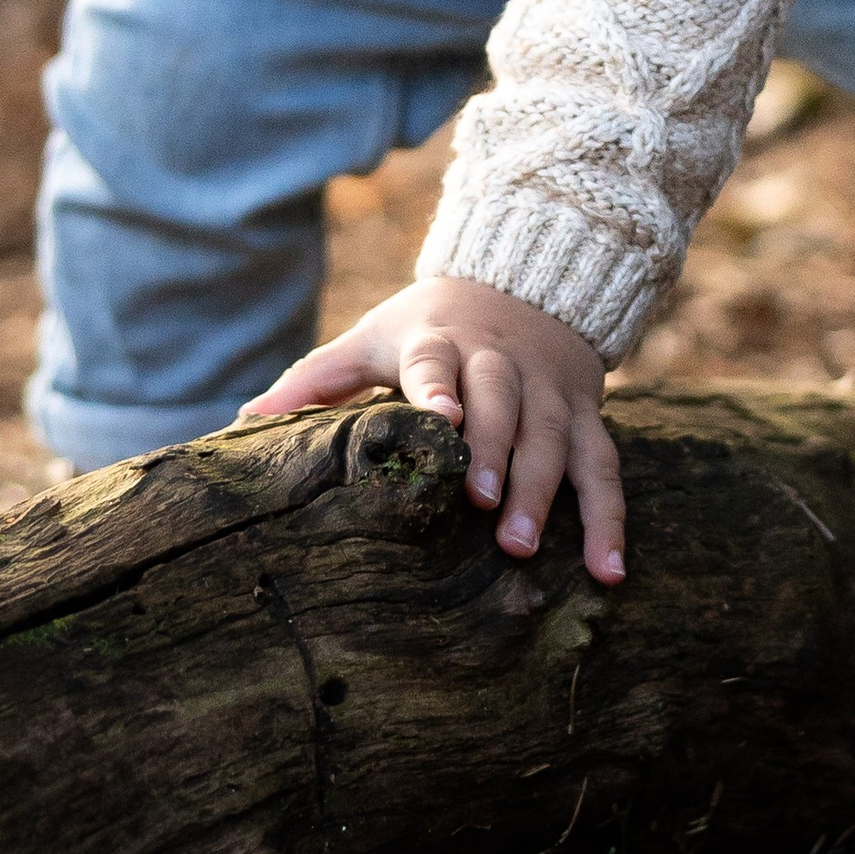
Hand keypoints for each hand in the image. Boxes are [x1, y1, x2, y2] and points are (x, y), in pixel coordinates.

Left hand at [241, 275, 624, 583]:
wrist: (524, 282)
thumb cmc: (427, 330)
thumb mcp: (372, 340)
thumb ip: (316, 380)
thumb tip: (244, 421)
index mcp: (439, 342)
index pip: (436, 361)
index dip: (438, 387)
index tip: (439, 417)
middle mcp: (500, 362)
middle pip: (503, 402)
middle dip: (497, 451)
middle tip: (483, 508)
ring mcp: (549, 390)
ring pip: (554, 436)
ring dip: (544, 489)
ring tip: (522, 546)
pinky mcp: (586, 413)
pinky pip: (603, 466)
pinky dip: (610, 518)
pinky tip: (607, 571)